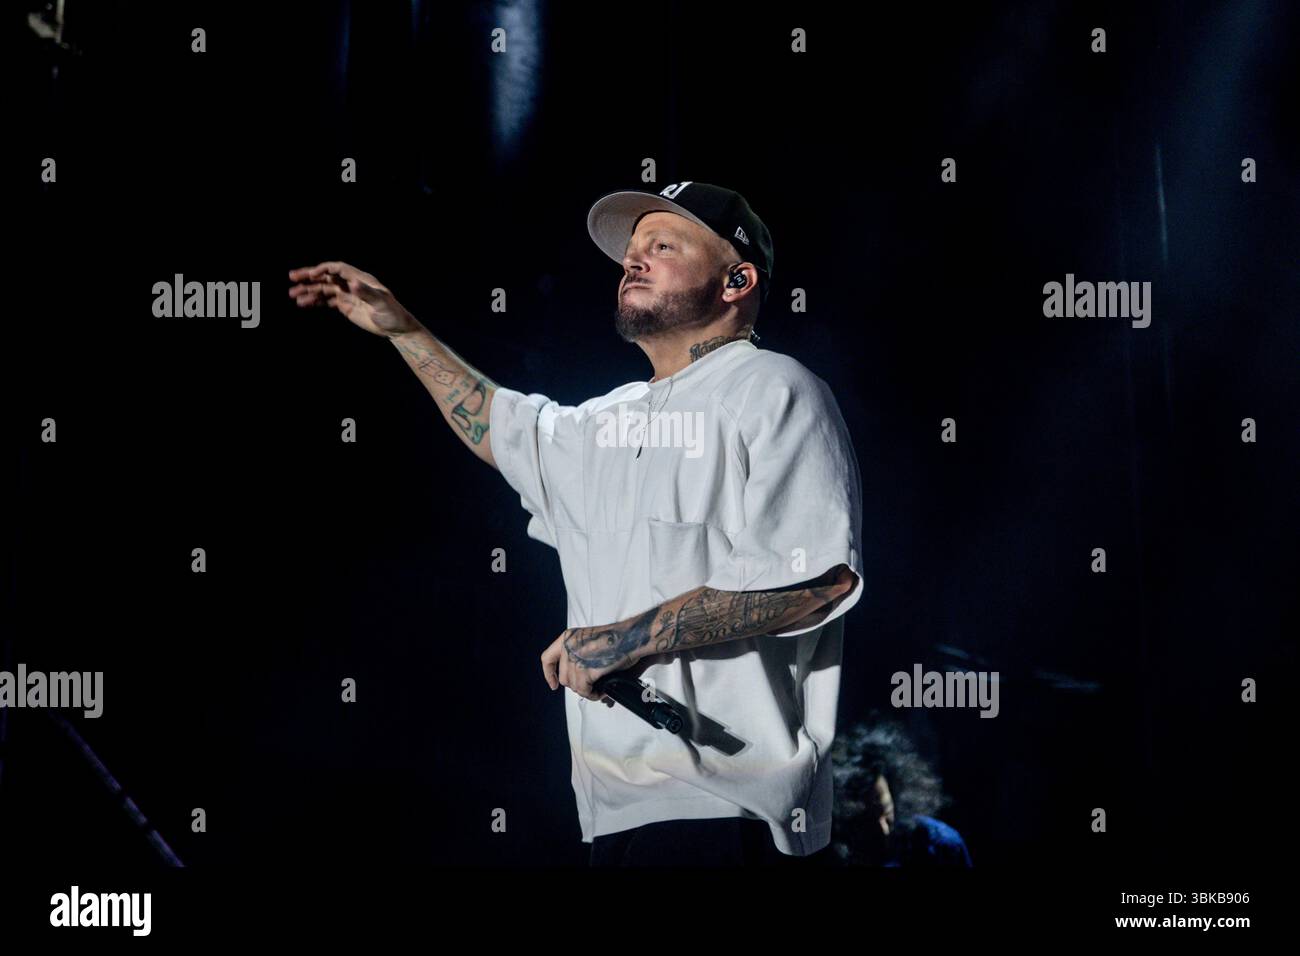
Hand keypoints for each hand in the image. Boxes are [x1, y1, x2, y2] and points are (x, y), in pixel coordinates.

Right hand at [288, 261, 421, 336]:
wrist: (395, 328)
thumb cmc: (392, 314)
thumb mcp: (381, 303)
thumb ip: (366, 293)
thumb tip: (352, 284)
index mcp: (360, 279)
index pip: (338, 269)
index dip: (324, 270)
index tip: (311, 275)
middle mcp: (351, 283)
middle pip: (327, 276)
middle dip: (309, 276)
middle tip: (292, 277)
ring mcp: (347, 294)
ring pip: (323, 289)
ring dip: (308, 291)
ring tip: (293, 295)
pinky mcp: (344, 305)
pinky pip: (326, 301)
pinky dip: (314, 301)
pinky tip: (303, 303)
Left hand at [540, 625, 638, 702]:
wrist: (630, 637)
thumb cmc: (617, 639)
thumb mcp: (588, 641)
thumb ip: (578, 655)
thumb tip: (578, 679)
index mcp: (567, 637)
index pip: (547, 658)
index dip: (549, 674)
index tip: (554, 685)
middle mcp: (568, 646)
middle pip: (564, 678)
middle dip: (577, 685)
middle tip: (592, 686)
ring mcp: (575, 658)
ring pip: (574, 686)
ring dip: (587, 691)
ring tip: (600, 688)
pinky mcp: (585, 670)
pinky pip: (584, 691)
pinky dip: (594, 694)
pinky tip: (603, 691)